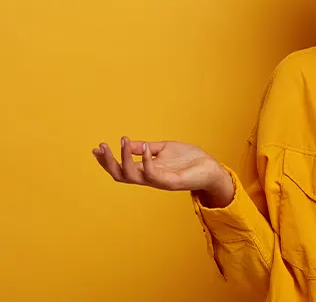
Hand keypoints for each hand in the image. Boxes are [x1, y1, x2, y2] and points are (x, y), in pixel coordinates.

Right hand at [92, 136, 233, 206]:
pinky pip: (152, 175)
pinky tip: (145, 148)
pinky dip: (145, 161)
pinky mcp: (170, 182)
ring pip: (132, 176)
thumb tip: (128, 144)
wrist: (211, 168)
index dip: (106, 160)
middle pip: (120, 175)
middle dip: (108, 162)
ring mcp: (158, 181)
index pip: (120, 168)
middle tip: (101, 147)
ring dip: (123, 159)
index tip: (95, 148)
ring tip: (122, 141)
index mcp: (146, 170)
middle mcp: (149, 177)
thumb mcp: (164, 149)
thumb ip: (146, 148)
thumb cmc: (189, 159)